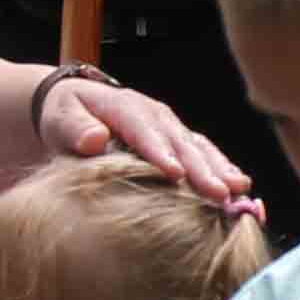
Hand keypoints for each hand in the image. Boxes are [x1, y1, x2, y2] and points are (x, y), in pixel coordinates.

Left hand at [36, 72, 250, 204]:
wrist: (75, 107)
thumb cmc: (66, 116)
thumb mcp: (60, 117)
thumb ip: (74, 128)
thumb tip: (94, 139)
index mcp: (127, 107)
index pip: (145, 131)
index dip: (161, 151)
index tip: (175, 173)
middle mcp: (156, 116)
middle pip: (181, 142)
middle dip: (202, 168)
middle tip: (219, 192)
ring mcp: (171, 128)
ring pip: (199, 147)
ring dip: (220, 169)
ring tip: (238, 189)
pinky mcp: (179, 142)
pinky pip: (204, 154)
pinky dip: (222, 169)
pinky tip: (239, 189)